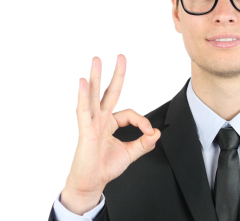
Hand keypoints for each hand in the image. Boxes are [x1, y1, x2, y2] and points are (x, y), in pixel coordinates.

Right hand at [60, 55, 160, 214]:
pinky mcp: (85, 129)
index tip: (149, 133)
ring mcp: (92, 122)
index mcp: (110, 123)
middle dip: (116, 74)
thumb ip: (143, 144)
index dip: (142, 121)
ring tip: (96, 59)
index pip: (130, 114)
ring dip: (95, 77)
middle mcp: (101, 119)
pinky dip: (83, 96)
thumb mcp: (130, 154)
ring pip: (94, 95)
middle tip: (121, 56)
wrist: (91, 183)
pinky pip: (84, 110)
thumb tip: (157, 133)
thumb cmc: (105, 168)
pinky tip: (82, 82)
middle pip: (109, 92)